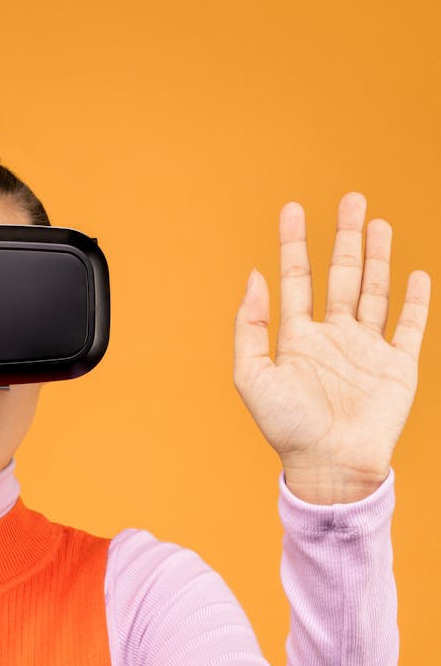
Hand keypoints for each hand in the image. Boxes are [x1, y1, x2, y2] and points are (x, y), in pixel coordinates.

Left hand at [233, 191, 430, 500]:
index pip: (297, 279)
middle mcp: (332, 338)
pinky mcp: (397, 367)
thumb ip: (250, 327)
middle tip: (351, 199)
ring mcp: (366, 350)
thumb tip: (254, 277)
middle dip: (345, 237)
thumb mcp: (252, 376)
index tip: (293, 209)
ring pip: (374, 291)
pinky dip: (414, 299)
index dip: (294, 244)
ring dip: (377, 257)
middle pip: (341, 275)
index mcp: (297, 339)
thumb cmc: (287, 429)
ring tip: (379, 222)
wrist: (330, 466)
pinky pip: (408, 326)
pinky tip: (415, 272)